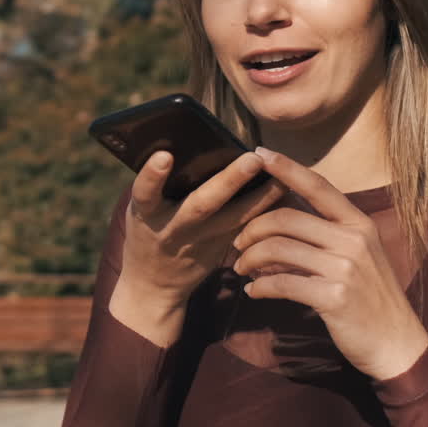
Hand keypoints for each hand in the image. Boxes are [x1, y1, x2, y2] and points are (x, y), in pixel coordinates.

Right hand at [111, 149, 285, 344]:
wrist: (154, 284)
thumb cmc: (147, 231)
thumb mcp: (141, 211)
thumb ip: (158, 187)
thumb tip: (188, 142)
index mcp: (146, 215)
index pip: (144, 193)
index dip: (152, 175)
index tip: (164, 155)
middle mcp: (174, 229)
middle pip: (202, 205)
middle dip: (229, 181)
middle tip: (253, 159)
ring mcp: (200, 243)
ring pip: (235, 220)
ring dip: (261, 198)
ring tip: (282, 176)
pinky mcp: (220, 250)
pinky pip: (246, 228)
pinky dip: (266, 210)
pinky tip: (286, 191)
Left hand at [231, 146, 427, 380]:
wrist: (397, 344)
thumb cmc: (371, 298)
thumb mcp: (357, 257)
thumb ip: (323, 237)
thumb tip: (275, 230)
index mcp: (359, 223)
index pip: (318, 185)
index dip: (286, 168)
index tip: (258, 153)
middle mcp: (354, 239)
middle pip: (286, 219)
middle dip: (252, 230)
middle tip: (237, 245)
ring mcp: (345, 268)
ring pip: (278, 249)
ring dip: (250, 259)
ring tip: (241, 270)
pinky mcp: (333, 297)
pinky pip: (281, 284)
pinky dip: (260, 287)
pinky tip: (253, 292)